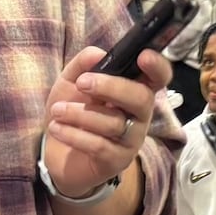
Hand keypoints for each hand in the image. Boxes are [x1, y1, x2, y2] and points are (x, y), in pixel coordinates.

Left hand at [42, 46, 171, 198]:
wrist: (58, 152)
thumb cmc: (73, 110)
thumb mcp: (72, 82)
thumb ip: (83, 64)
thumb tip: (97, 53)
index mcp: (135, 89)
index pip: (159, 77)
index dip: (157, 66)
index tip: (143, 56)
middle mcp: (141, 114)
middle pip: (142, 98)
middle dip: (112, 87)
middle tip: (81, 83)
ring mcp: (132, 139)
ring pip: (115, 123)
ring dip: (80, 114)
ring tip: (57, 110)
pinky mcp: (117, 161)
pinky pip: (99, 146)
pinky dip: (74, 135)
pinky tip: (56, 127)